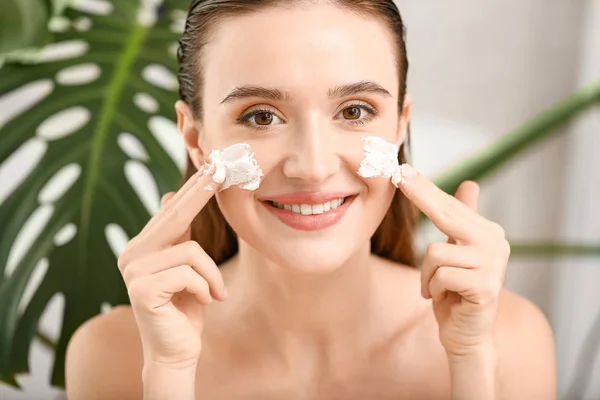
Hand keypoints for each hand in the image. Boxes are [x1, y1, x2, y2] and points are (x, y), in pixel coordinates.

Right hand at [117, 164, 227, 368]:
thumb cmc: (186, 308)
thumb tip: (171, 195)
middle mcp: (132, 254)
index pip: (172, 212)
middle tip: (221, 169)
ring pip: (190, 250)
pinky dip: (205, 287)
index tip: (211, 165)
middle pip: (174, 217)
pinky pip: (188, 273)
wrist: (177, 350)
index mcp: (143, 247)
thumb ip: (179, 237)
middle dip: (201, 192)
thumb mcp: (187, 268)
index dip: (193, 188)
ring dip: (211, 275)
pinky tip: (204, 302)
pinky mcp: (141, 289)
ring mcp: (133, 271)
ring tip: (214, 294)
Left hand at [394, 164, 509, 356]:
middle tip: (398, 174)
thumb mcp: (457, 252)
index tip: (403, 169)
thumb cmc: (455, 293)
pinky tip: (445, 298)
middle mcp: (496, 243)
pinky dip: (433, 289)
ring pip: (434, 252)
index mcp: (488, 232)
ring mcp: (493, 265)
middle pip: (446, 214)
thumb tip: (471, 183)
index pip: (449, 205)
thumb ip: (463, 219)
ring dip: (426, 274)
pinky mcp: (485, 287)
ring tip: (437, 288)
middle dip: (419, 195)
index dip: (425, 188)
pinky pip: (440, 275)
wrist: (467, 336)